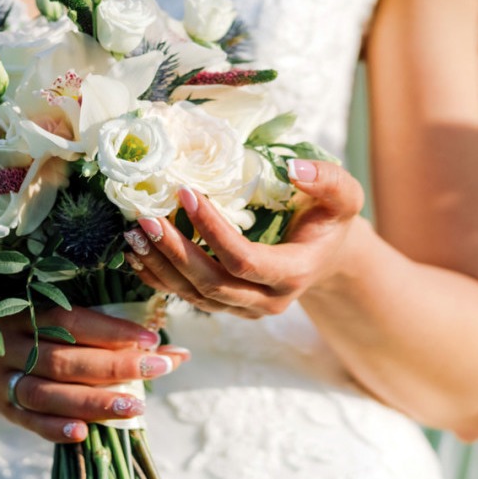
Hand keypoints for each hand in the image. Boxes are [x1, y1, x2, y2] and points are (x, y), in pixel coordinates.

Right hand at [0, 305, 188, 443]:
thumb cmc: (24, 321)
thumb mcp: (49, 308)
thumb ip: (102, 325)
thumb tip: (172, 347)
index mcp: (22, 309)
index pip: (71, 321)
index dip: (111, 331)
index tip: (152, 339)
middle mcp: (7, 342)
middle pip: (63, 360)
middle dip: (115, 366)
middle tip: (158, 369)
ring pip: (46, 393)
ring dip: (92, 402)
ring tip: (135, 406)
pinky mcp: (0, 406)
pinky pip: (26, 421)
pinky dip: (53, 429)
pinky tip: (83, 434)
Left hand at [120, 159, 366, 318]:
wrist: (326, 255)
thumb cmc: (330, 220)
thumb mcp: (344, 197)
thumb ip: (328, 181)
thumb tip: (294, 168)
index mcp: (294, 274)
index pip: (244, 260)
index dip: (212, 230)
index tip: (186, 193)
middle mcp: (267, 301)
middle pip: (212, 284)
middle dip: (175, 252)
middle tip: (146, 218)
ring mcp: (244, 310)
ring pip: (194, 296)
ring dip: (160, 267)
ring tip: (133, 234)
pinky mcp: (226, 307)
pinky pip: (186, 299)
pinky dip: (158, 278)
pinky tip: (135, 255)